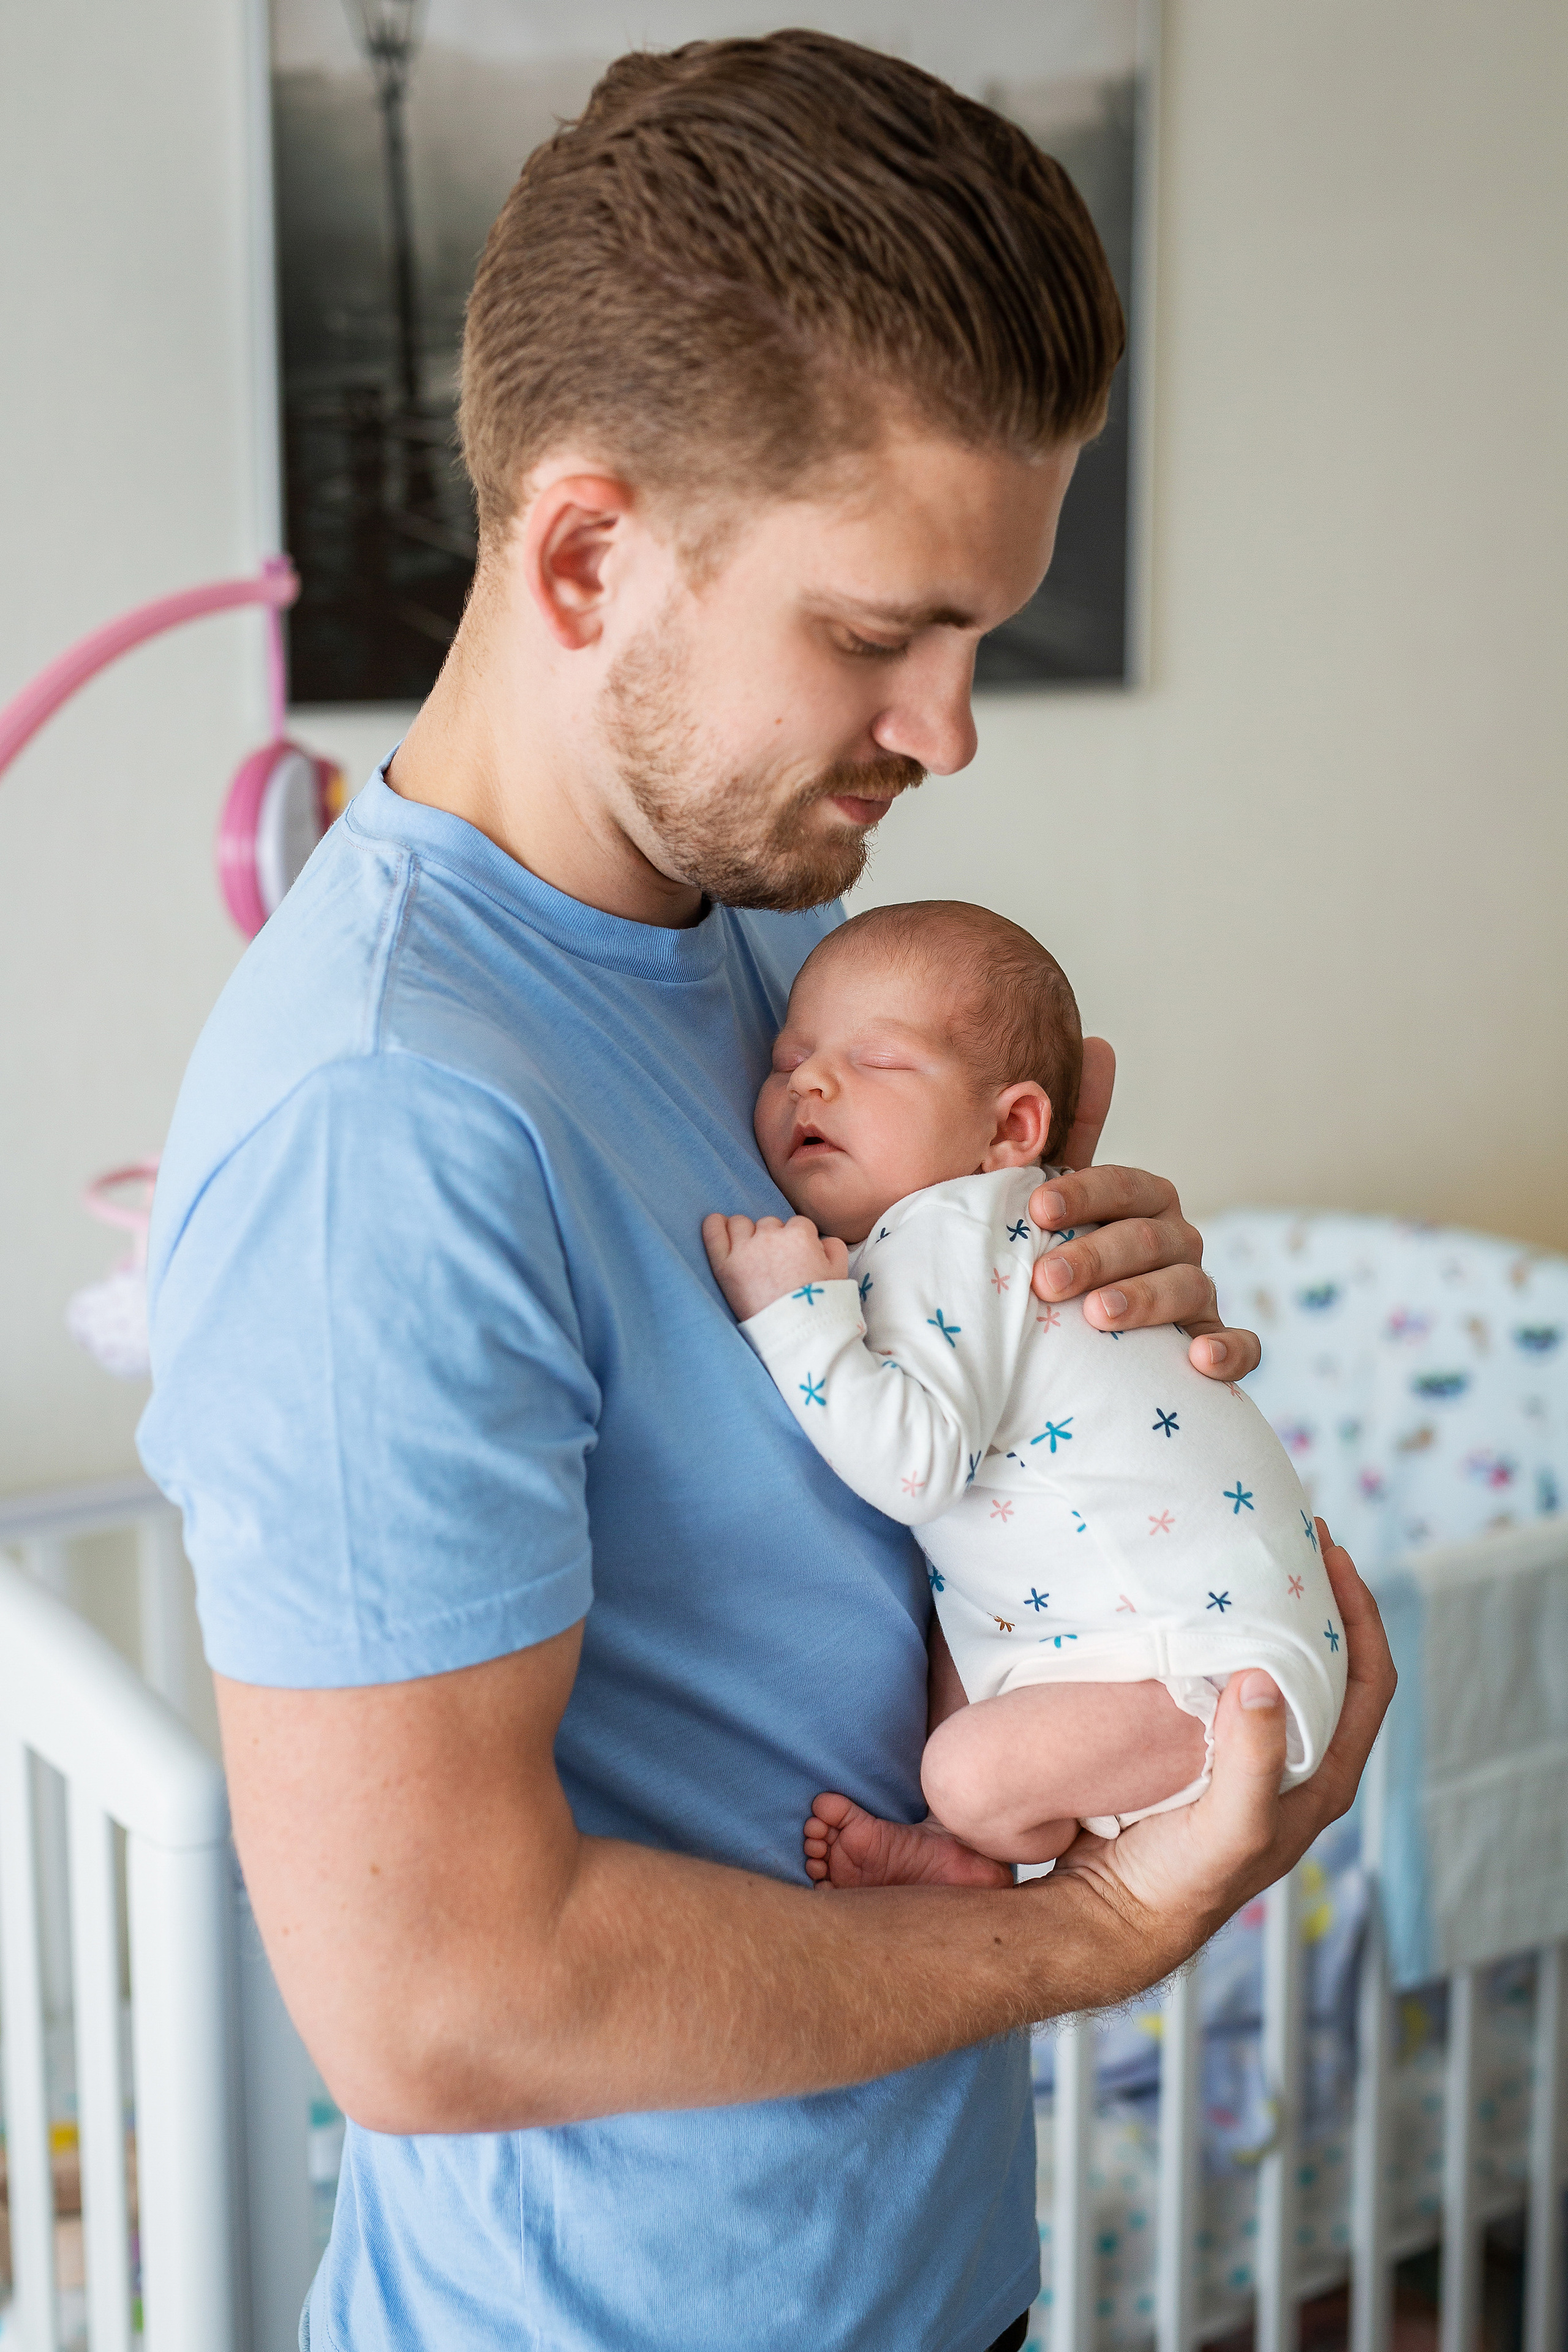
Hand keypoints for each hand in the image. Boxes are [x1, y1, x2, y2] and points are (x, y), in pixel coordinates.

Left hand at [702, 1211, 848, 1321]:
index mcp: (800, 1235)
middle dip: (772, 1239)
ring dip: (746, 1233)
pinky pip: (713, 1231)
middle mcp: (770, 1236)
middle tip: (775, 1264)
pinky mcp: (724, 1264)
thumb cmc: (820, 1306)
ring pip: (740, 1224)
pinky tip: (717, 1224)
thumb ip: (834, 1247)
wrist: (796, 1333)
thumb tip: (822, 1240)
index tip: (796, 1259)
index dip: (798, 1241)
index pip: (797, 1225)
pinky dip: (714, 1226)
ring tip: (750, 1254)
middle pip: (768, 1224)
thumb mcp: (840, 1273)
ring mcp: (745, 1249)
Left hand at [1030, 1036, 1260, 1381]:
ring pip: (1189, 1287)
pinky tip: (1200, 1360)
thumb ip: (1073, 1133)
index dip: (1083, 1193)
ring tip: (1099, 1317)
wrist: (1062, 1347)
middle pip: (1150, 1238)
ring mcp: (1198, 1294)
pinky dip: (1229, 1351)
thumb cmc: (1057, 1258)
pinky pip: (1239, 1346)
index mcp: (1140, 1202)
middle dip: (1098, 1254)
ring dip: (1146, 1299)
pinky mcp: (1213, 1346)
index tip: (1036, 1209)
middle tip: (1045, 1279)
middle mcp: (1176, 1241)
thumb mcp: (1053, 1204)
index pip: (1122, 1186)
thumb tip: (1099, 1041)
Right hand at [1050, 1526, 1394, 1953]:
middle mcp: (1293, 1760)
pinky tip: (1188, 1611)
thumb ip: (1254, 1760)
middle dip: (1314, 1597)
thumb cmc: (1182, 1880)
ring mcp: (1247, 1752)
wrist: (1111, 1913)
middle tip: (1286, 1538)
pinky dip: (1218, 1639)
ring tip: (1240, 1562)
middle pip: (1327, 1662)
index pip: (1369, 1678)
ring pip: (1274, 1666)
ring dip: (1265, 1614)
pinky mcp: (1200, 1747)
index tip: (1329, 1552)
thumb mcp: (1232, 1826)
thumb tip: (1267, 1676)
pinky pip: (1222, 1678)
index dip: (1360, 1612)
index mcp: (1322, 1777)